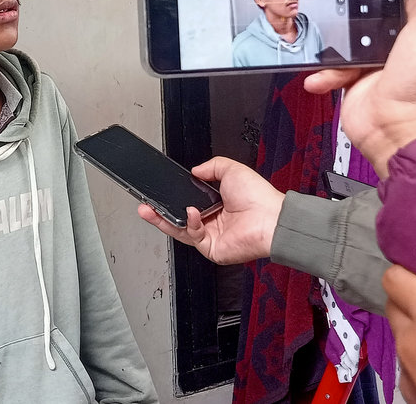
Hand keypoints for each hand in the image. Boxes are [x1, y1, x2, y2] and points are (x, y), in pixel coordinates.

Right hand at [137, 156, 284, 264]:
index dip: (173, 198)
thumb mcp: (232, 170)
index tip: (159, 191)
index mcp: (217, 205)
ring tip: (151, 209)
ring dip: (163, 220)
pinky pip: (192, 236)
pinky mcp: (212, 249)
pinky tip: (192, 212)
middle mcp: (213, 222)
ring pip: (179, 230)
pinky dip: (189, 223)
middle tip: (144, 204)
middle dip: (158, 212)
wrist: (271, 218)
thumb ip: (212, 166)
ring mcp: (212, 236)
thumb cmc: (259, 197)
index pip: (187, 202)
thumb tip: (195, 170)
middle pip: (178, 219)